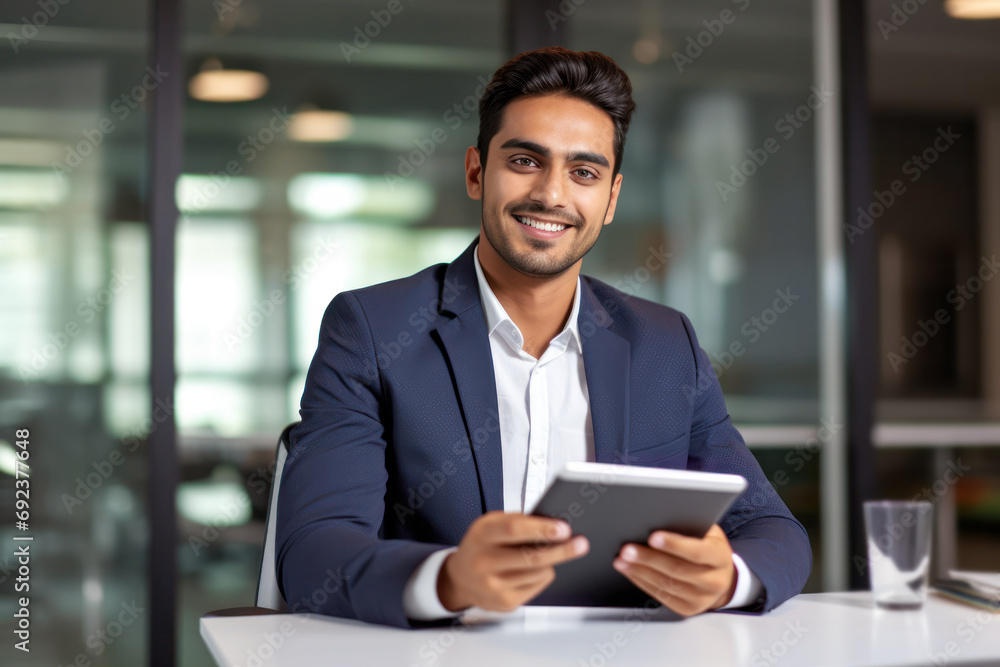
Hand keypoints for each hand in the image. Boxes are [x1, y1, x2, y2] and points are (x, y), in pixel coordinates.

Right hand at [437, 511, 589, 611]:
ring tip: (544, 553)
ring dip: (550, 561)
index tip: (563, 529)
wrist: (460, 578)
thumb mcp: (491, 524)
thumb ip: (518, 521)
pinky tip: (531, 569)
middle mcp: (484, 562)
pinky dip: (542, 575)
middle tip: (580, 543)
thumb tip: (553, 524)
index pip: (514, 530)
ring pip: (539, 572)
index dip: (541, 529)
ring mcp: (493, 586)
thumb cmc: (481, 545)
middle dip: (561, 550)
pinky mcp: (504, 602)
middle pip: (531, 557)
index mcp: (481, 535)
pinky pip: (537, 585)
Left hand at [612, 524, 736, 615]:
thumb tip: (661, 516)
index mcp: (720, 558)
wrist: (723, 578)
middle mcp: (714, 581)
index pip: (697, 552)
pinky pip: (661, 596)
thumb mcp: (709, 533)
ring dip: (640, 571)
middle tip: (628, 549)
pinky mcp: (687, 609)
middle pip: (677, 570)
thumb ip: (691, 526)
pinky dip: (642, 582)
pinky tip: (631, 571)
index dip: (674, 544)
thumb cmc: (710, 548)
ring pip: (666, 585)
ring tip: (622, 560)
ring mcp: (701, 599)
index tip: (653, 537)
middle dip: (649, 558)